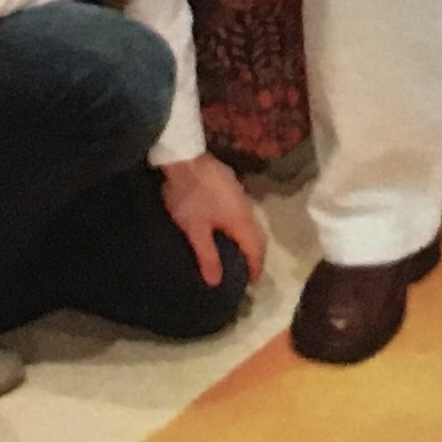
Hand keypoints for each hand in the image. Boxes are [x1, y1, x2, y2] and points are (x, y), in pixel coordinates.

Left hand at [158, 153, 268, 288]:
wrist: (183, 157)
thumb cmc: (189, 196)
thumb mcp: (195, 229)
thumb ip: (207, 256)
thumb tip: (216, 282)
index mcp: (242, 221)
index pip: (257, 249)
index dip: (256, 268)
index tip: (252, 283)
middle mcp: (247, 208)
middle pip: (258, 236)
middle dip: (255, 255)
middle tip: (247, 270)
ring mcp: (240, 193)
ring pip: (250, 222)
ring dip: (248, 239)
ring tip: (237, 252)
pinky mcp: (230, 184)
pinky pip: (242, 211)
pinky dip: (240, 226)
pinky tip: (226, 227)